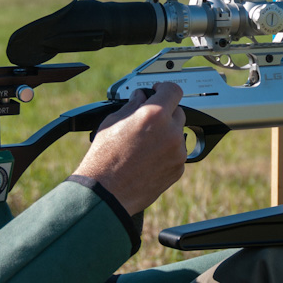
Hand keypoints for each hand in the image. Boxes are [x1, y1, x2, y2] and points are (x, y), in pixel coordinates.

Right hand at [74, 83, 186, 215]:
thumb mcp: (112, 122)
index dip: (164, 88)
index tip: (158, 91)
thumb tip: (140, 97)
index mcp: (155, 115)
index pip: (173, 90)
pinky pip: (176, 153)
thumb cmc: (104, 159)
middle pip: (178, 111)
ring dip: (166, 133)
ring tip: (143, 144)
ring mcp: (177, 152)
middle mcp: (171, 132)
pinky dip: (166, 152)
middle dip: (164, 113)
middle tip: (146, 121)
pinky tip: (147, 158)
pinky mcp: (178, 169)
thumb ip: (131, 105)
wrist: (106, 194)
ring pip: (178, 134)